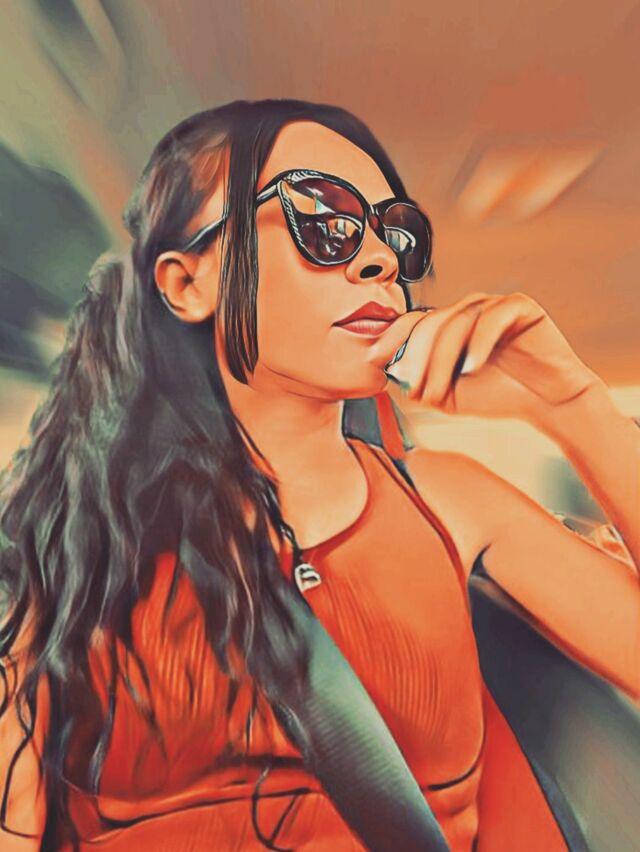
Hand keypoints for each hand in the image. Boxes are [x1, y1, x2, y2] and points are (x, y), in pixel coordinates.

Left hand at [368, 292, 603, 426]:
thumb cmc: (497, 396)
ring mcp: (493, 304)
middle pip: (429, 325)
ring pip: (456, 324)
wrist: (547, 404)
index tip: (372, 361)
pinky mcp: (521, 307)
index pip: (411, 322)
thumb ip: (420, 383)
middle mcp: (468, 309)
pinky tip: (471, 368)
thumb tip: (390, 371)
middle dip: (418, 362)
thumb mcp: (447, 395)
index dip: (390, 339)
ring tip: (440, 393)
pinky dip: (478, 344)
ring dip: (442, 362)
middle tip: (418, 394)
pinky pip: (491, 319)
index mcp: (448, 324)